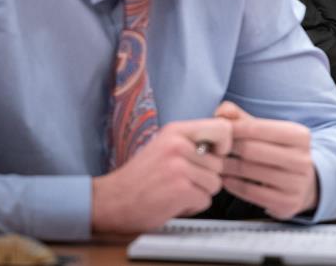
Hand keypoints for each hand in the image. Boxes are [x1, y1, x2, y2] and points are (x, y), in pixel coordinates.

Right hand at [91, 118, 232, 233]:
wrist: (111, 200)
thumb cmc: (140, 176)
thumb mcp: (164, 146)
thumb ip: (191, 142)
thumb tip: (224, 145)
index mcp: (176, 131)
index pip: (222, 128)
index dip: (224, 145)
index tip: (215, 155)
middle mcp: (178, 145)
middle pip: (220, 163)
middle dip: (206, 177)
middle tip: (181, 181)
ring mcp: (179, 167)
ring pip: (215, 183)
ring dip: (199, 193)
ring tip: (176, 191)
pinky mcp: (180, 189)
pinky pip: (205, 200)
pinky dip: (192, 206)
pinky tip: (172, 202)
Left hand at [215, 102, 317, 219]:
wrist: (303, 184)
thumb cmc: (277, 152)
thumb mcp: (267, 133)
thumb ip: (243, 119)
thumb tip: (222, 111)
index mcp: (300, 135)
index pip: (258, 128)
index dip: (234, 129)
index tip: (217, 131)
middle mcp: (302, 159)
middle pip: (251, 150)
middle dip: (228, 148)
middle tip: (212, 149)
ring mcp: (296, 183)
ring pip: (249, 171)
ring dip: (227, 167)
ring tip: (215, 163)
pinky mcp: (287, 202)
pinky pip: (251, 192)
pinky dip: (233, 185)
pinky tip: (225, 179)